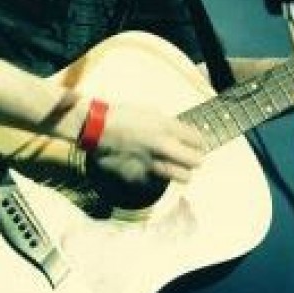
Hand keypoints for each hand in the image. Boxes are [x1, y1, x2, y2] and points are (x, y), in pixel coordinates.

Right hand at [85, 100, 204, 205]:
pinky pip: (158, 180)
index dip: (198, 143)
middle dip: (194, 159)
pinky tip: (146, 167)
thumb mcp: (150, 113)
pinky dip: (156, 175)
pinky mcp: (141, 176)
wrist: (95, 128)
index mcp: (167, 127)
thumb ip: (169, 126)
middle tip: (187, 158)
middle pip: (196, 162)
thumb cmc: (122, 115)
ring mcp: (153, 163)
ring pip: (183, 176)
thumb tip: (183, 136)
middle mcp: (164, 147)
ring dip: (180, 171)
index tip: (194, 144)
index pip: (199, 141)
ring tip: (171, 166)